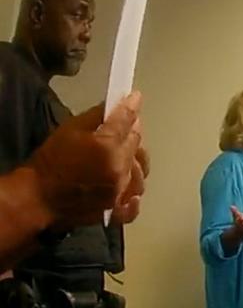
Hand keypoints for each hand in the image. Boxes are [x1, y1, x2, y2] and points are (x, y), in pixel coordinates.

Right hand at [29, 92, 144, 229]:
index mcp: (107, 146)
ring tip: (126, 153)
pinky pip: (133, 206)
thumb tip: (117, 104)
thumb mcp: (69, 129)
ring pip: (140, 171)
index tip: (136, 98)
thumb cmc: (51, 160)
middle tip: (129, 124)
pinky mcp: (114, 209)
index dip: (132, 107)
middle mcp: (119, 168)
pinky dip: (135, 199)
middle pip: (136, 144)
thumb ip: (96, 116)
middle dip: (133, 131)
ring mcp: (120, 190)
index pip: (127, 121)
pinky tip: (133, 193)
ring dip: (136, 160)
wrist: (37, 196)